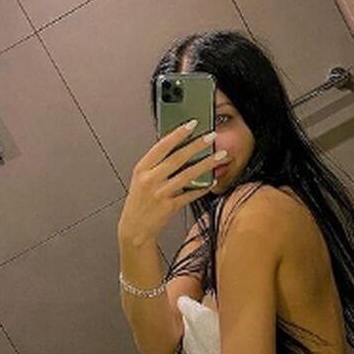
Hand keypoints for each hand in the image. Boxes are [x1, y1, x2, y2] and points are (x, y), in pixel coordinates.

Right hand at [117, 122, 225, 245]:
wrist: (134, 229)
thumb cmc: (139, 202)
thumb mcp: (141, 179)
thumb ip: (155, 164)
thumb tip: (176, 147)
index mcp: (141, 169)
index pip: (161, 146)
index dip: (177, 134)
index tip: (191, 124)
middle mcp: (150, 180)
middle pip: (177, 158)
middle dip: (197, 145)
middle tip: (211, 136)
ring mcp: (160, 193)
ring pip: (187, 175)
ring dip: (206, 164)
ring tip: (220, 156)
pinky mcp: (169, 207)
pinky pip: (190, 195)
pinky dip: (202, 188)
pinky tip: (212, 181)